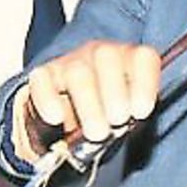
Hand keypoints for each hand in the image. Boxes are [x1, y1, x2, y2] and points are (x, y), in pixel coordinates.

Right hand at [19, 40, 161, 161]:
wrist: (71, 119)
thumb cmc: (108, 114)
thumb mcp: (130, 113)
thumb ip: (136, 113)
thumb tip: (132, 119)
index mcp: (130, 59)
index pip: (143, 56)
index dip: (145, 82)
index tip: (141, 111)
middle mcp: (101, 54)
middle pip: (107, 57)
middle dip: (115, 93)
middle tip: (117, 121)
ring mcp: (70, 62)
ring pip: (77, 72)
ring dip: (89, 105)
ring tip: (97, 133)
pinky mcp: (43, 75)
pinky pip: (41, 80)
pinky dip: (48, 100)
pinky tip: (56, 119)